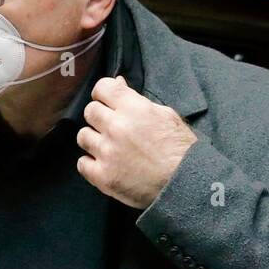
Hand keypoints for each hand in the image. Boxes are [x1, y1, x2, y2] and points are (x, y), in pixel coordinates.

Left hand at [77, 75, 196, 208]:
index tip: (108, 102)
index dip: (104, 93)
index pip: (102, 88)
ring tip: (109, 147)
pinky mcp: (103, 176)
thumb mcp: (167, 116)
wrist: (185, 184)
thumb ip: (138, 99)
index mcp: (134, 109)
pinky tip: (105, 164)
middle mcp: (116, 127)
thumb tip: (118, 83)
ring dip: (94, 139)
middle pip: (90, 111)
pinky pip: (82, 164)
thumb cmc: (181, 149)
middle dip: (99, 116)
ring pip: (83, 136)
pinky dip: (91, 164)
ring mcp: (107, 153)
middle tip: (111, 127)